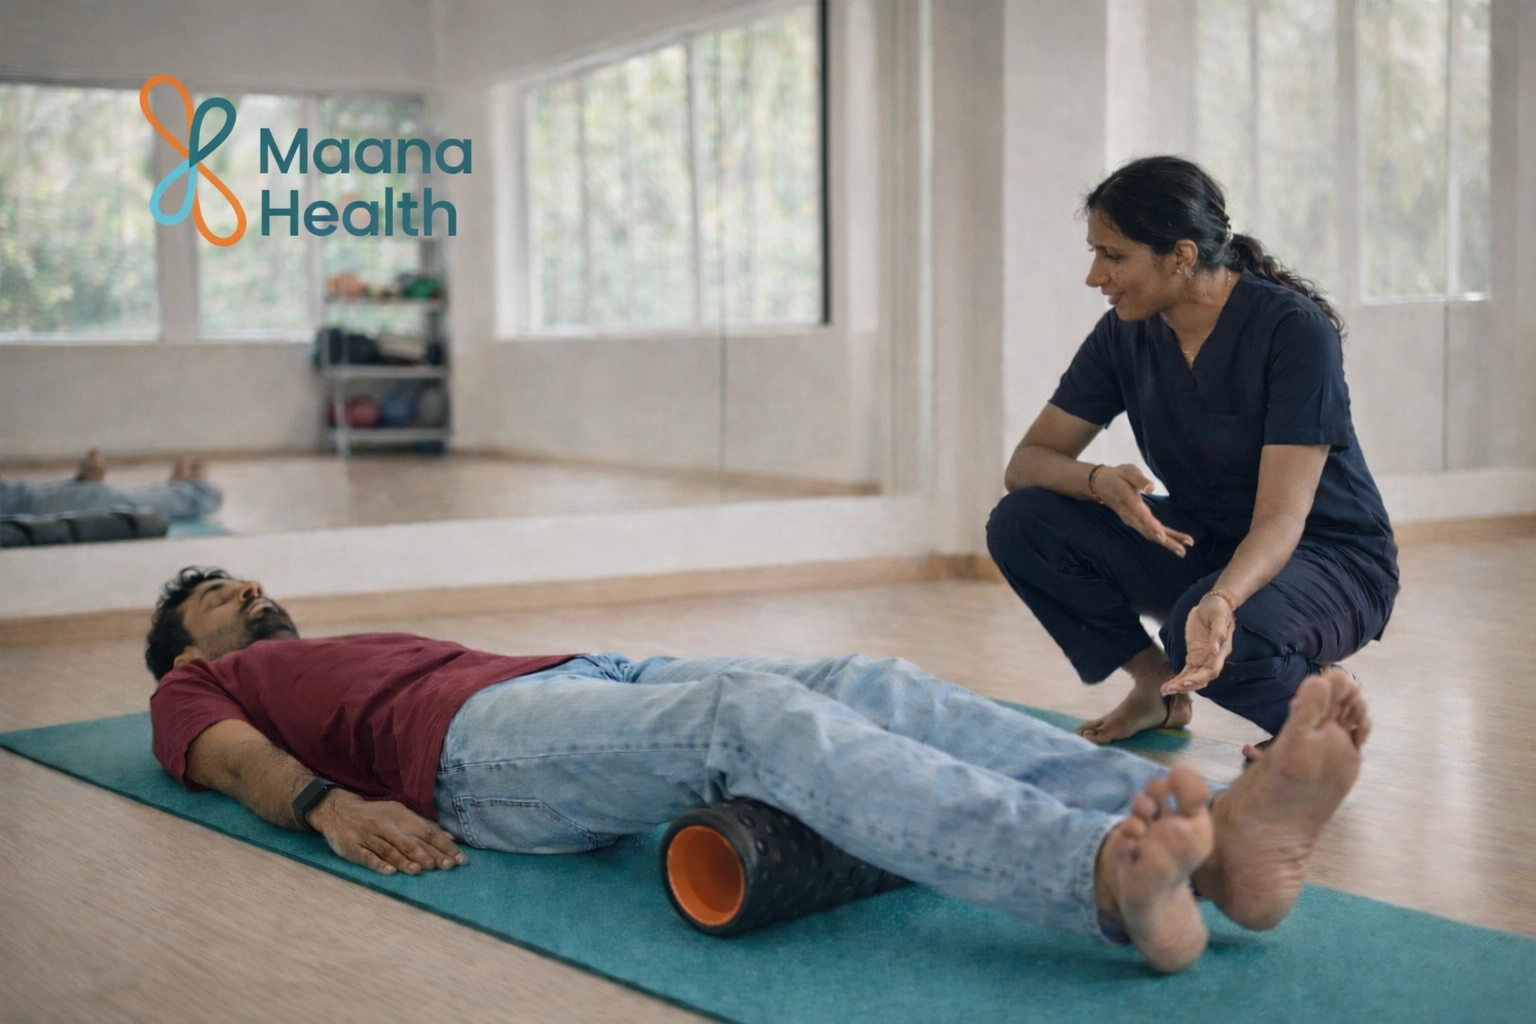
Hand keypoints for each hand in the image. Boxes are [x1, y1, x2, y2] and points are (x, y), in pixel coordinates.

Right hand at [309, 790, 466, 875]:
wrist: (337, 811)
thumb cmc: (374, 815)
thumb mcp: (398, 814)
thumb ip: (422, 827)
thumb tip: (451, 838)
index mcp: (400, 815)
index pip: (426, 830)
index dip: (444, 845)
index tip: (459, 858)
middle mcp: (386, 825)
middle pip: (410, 841)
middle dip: (429, 854)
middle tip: (446, 866)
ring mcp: (368, 837)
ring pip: (390, 850)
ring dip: (406, 860)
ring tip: (420, 870)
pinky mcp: (353, 848)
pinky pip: (368, 857)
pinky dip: (379, 865)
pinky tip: (390, 872)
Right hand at [1095, 465, 1195, 556]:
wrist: (1099, 485)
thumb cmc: (1117, 476)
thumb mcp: (1128, 471)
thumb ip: (1139, 479)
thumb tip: (1152, 487)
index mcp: (1129, 501)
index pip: (1141, 516)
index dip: (1152, 526)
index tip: (1163, 537)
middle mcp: (1130, 515)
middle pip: (1148, 531)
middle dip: (1166, 542)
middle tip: (1183, 552)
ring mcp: (1131, 521)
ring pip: (1149, 534)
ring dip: (1166, 543)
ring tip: (1182, 551)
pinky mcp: (1134, 522)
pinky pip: (1147, 533)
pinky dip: (1160, 539)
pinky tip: (1171, 543)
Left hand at [1162, 594, 1235, 694]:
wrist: (1213, 604)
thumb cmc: (1218, 610)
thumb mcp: (1220, 618)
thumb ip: (1218, 634)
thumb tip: (1215, 650)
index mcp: (1221, 651)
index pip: (1212, 670)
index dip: (1199, 678)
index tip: (1185, 682)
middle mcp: (1213, 659)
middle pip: (1201, 678)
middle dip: (1186, 685)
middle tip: (1168, 689)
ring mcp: (1203, 658)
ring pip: (1193, 678)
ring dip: (1180, 685)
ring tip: (1164, 690)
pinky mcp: (1194, 656)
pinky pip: (1187, 671)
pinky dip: (1178, 679)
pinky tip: (1168, 686)